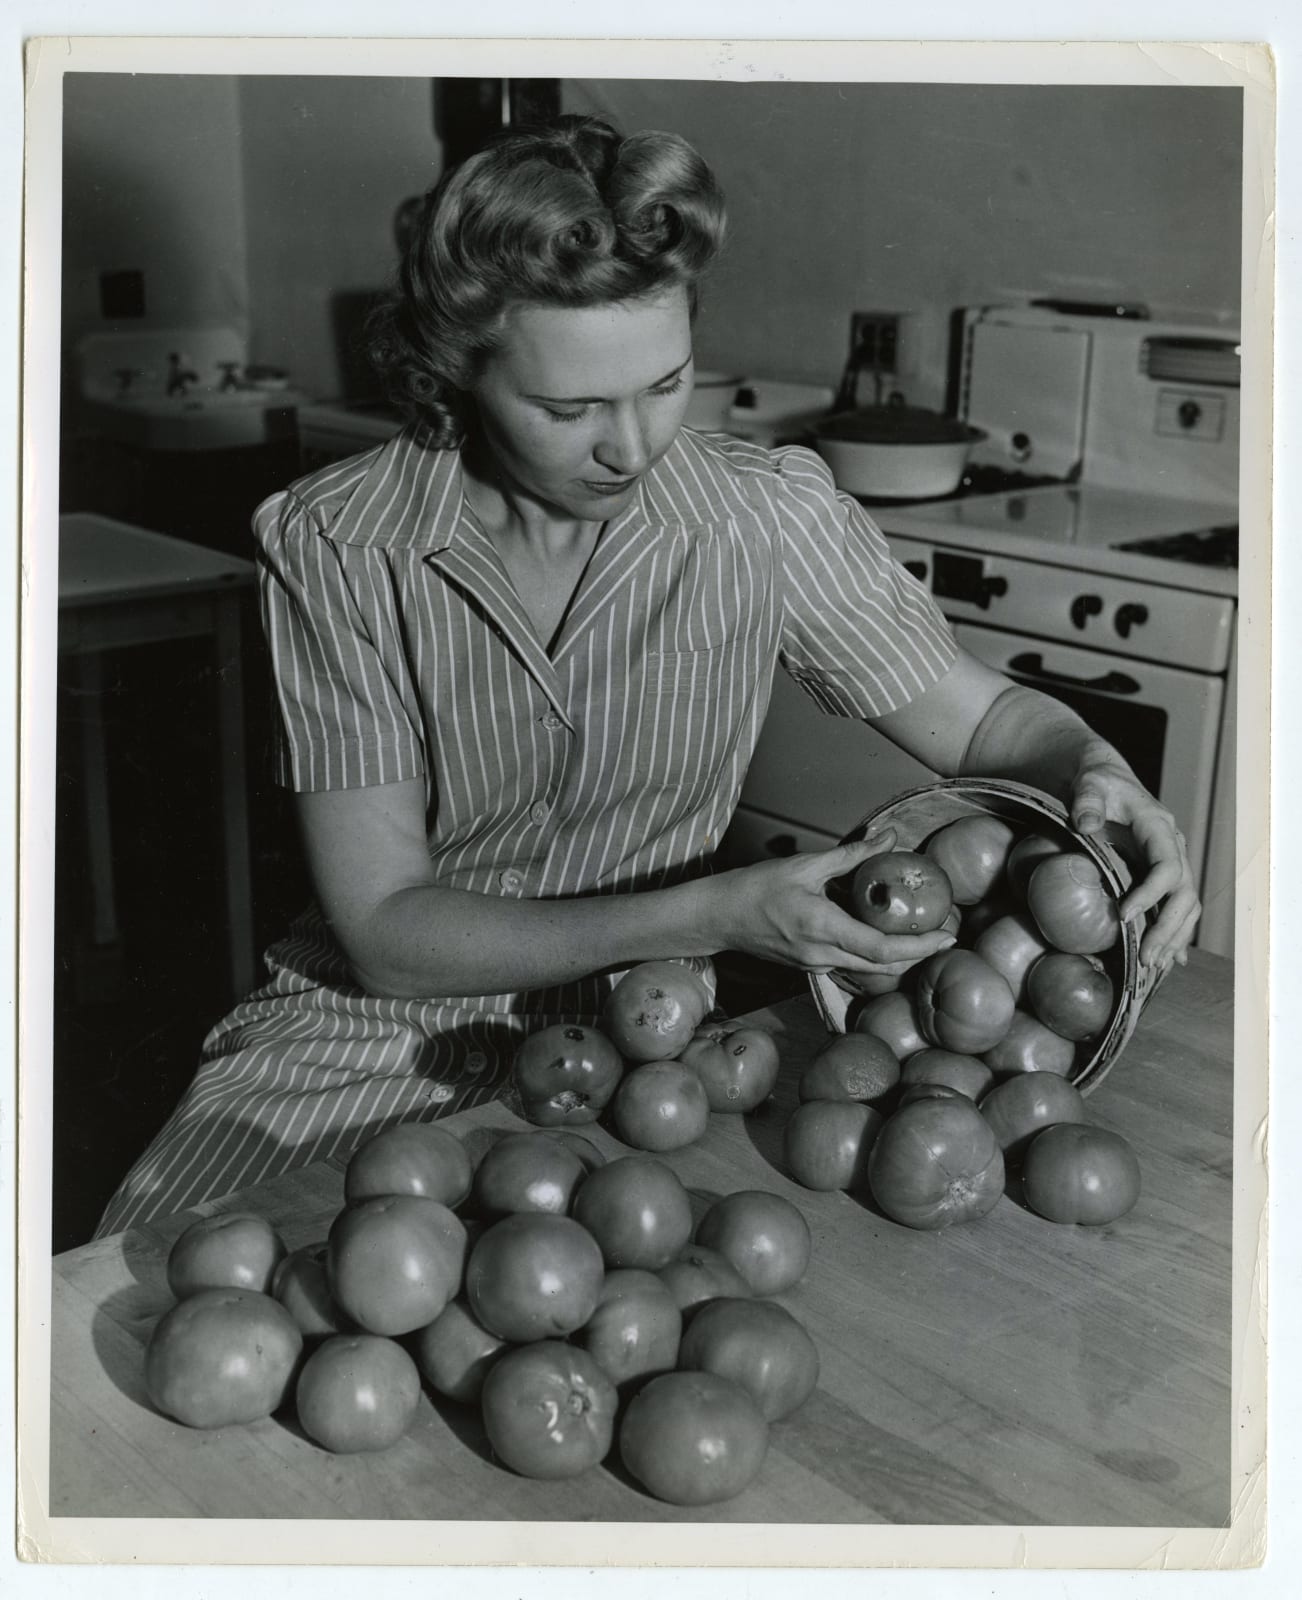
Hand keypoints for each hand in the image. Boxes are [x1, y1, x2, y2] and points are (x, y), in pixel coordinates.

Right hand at [708, 828, 957, 977]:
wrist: (717, 918)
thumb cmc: (754, 889)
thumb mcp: (805, 866)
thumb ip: (851, 855)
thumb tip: (887, 837)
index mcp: (824, 930)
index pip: (884, 950)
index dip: (921, 947)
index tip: (947, 935)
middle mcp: (823, 955)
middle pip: (884, 967)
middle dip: (919, 955)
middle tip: (945, 936)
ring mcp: (815, 966)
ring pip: (868, 970)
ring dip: (899, 958)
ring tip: (923, 937)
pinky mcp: (809, 966)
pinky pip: (850, 965)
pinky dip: (874, 956)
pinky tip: (885, 938)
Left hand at [1069, 753, 1199, 970]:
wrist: (1106, 779)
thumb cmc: (1096, 782)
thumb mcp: (1089, 784)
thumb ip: (1086, 801)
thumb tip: (1084, 824)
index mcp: (1158, 827)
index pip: (1167, 867)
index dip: (1151, 894)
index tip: (1123, 915)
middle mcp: (1173, 848)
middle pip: (1184, 895)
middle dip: (1168, 929)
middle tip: (1144, 958)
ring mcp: (1171, 862)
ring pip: (1187, 906)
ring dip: (1174, 938)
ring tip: (1153, 966)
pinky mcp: (1162, 874)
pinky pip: (1176, 907)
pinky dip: (1175, 934)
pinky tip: (1169, 961)